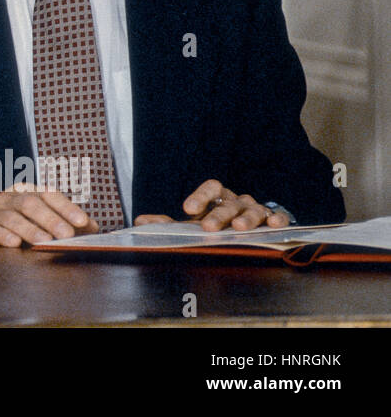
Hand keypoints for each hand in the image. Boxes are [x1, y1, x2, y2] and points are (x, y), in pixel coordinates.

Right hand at [0, 185, 98, 246]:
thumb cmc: (4, 223)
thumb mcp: (31, 219)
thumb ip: (61, 222)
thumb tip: (93, 228)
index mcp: (24, 192)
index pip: (47, 194)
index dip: (66, 206)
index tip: (82, 222)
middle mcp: (7, 197)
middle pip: (30, 203)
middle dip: (50, 219)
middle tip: (66, 234)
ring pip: (11, 216)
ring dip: (29, 229)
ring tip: (44, 242)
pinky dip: (3, 235)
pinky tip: (14, 244)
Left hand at [134, 179, 288, 230]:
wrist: (248, 228)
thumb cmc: (216, 223)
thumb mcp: (193, 223)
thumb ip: (167, 223)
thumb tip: (140, 223)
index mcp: (218, 196)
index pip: (210, 188)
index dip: (200, 196)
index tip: (187, 209)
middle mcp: (237, 199)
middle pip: (228, 203)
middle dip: (219, 214)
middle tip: (209, 226)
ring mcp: (256, 209)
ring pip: (252, 209)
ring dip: (246, 218)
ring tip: (240, 228)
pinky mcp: (272, 219)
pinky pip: (276, 217)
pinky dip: (276, 219)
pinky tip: (274, 225)